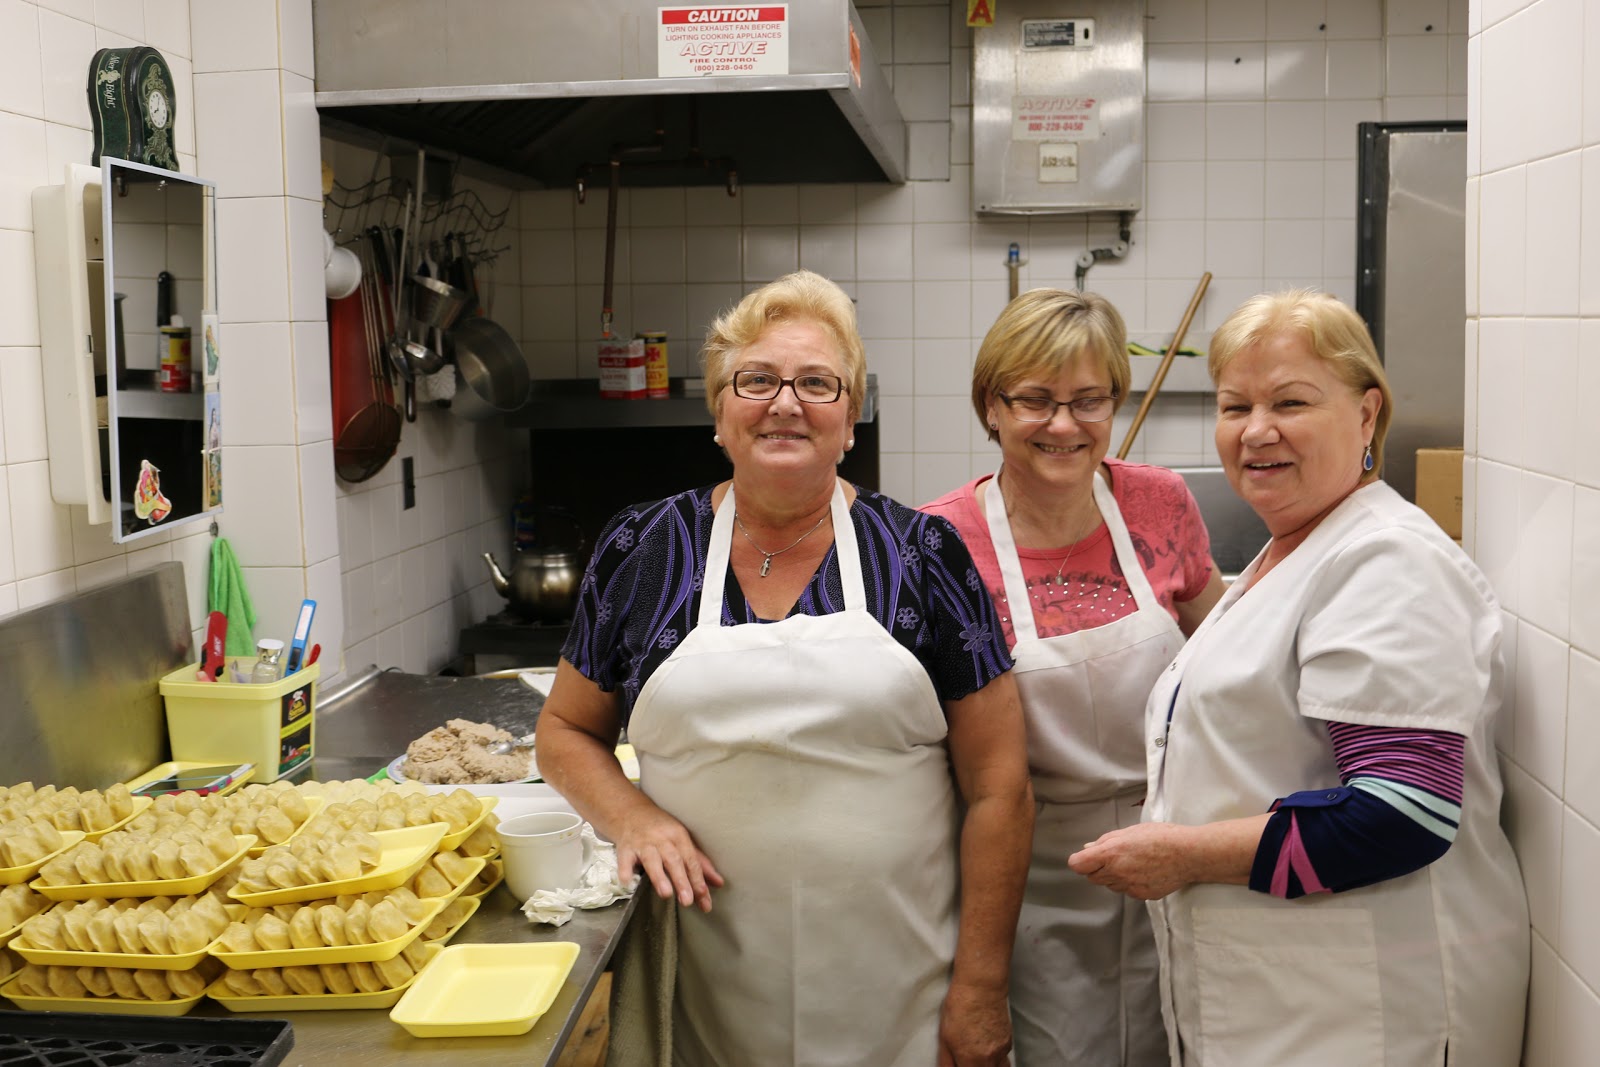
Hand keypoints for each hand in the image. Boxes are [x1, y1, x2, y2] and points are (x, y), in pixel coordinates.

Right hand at [613, 804, 724, 912]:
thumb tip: (719, 883)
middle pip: (673, 860)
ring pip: (652, 860)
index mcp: (679, 836)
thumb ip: (699, 862)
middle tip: (688, 900)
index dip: (697, 878)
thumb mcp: (681, 840)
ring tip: (666, 894)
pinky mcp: (625, 848)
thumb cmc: (660, 829)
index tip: (704, 895)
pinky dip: (626, 871)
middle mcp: (661, 838)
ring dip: (659, 877)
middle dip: (681, 880)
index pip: (691, 860)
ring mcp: (642, 843)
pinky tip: (628, 883)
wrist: (630, 812)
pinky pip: (625, 860)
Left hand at [936, 980, 1011, 1066]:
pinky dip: (996, 1057)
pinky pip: (1004, 1057)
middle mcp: (989, 1060)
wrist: (982, 987)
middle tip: (968, 1059)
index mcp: (970, 1060)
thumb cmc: (960, 1007)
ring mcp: (1002, 1051)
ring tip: (979, 1059)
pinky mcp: (1008, 1041)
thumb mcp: (944, 1037)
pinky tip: (987, 1046)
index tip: (961, 1063)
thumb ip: (947, 1061)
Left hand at [1068, 822, 1195, 900]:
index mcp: (1111, 853)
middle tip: (1115, 856)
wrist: (1188, 854)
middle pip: (1092, 877)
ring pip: (1110, 885)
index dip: (1080, 860)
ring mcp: (1129, 887)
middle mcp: (1118, 872)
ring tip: (1134, 862)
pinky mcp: (1141, 895)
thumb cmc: (1161, 837)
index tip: (1085, 858)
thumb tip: (1088, 849)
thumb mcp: (1129, 831)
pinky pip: (1127, 891)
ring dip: (1114, 876)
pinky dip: (1130, 883)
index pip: (1078, 865)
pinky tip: (1144, 871)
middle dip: (1098, 868)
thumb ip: (1105, 841)